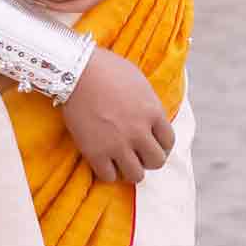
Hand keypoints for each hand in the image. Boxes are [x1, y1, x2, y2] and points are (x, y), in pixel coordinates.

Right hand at [59, 46, 175, 185]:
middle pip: (156, 162)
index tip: (152, 144)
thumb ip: (148, 103)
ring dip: (131, 170)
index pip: (169, 142)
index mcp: (153, 112)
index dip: (162, 145)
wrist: (76, 71)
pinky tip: (104, 163)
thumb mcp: (139, 82)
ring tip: (122, 162)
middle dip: (148, 159)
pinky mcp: (95, 152)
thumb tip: (150, 117)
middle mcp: (139, 131)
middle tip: (138, 154)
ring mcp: (118, 144)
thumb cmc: (106, 69)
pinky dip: (108, 173)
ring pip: (136, 175)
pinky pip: (109, 177)